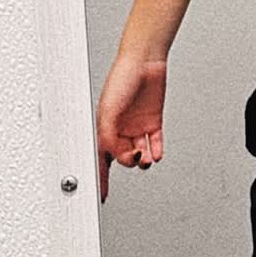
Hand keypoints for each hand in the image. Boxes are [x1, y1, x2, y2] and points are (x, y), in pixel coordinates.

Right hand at [96, 55, 167, 201]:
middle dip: (127, 162)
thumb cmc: (121, 79)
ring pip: (140, 154)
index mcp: (103, 128)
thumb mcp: (108, 112)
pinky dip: (156, 151)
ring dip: (143, 160)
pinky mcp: (153, 123)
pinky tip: (155, 153)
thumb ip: (108, 136)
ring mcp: (137, 127)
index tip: (100, 194)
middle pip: (122, 158)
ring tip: (145, 158)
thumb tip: (113, 155)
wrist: (145, 62)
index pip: (100, 159)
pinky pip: (155, 144)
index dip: (100, 178)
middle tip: (133, 158)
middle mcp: (120, 130)